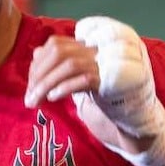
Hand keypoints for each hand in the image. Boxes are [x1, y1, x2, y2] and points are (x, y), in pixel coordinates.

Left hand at [24, 17, 163, 153]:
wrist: (137, 121)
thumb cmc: (107, 101)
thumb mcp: (80, 80)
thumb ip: (61, 66)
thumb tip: (37, 53)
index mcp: (92, 47)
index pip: (56, 44)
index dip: (39, 63)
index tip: (30, 85)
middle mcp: (100, 50)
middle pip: (59, 52)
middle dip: (38, 74)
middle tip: (28, 98)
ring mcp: (108, 64)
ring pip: (68, 64)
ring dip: (46, 84)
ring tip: (35, 102)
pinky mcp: (113, 81)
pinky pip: (83, 79)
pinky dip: (63, 87)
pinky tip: (52, 98)